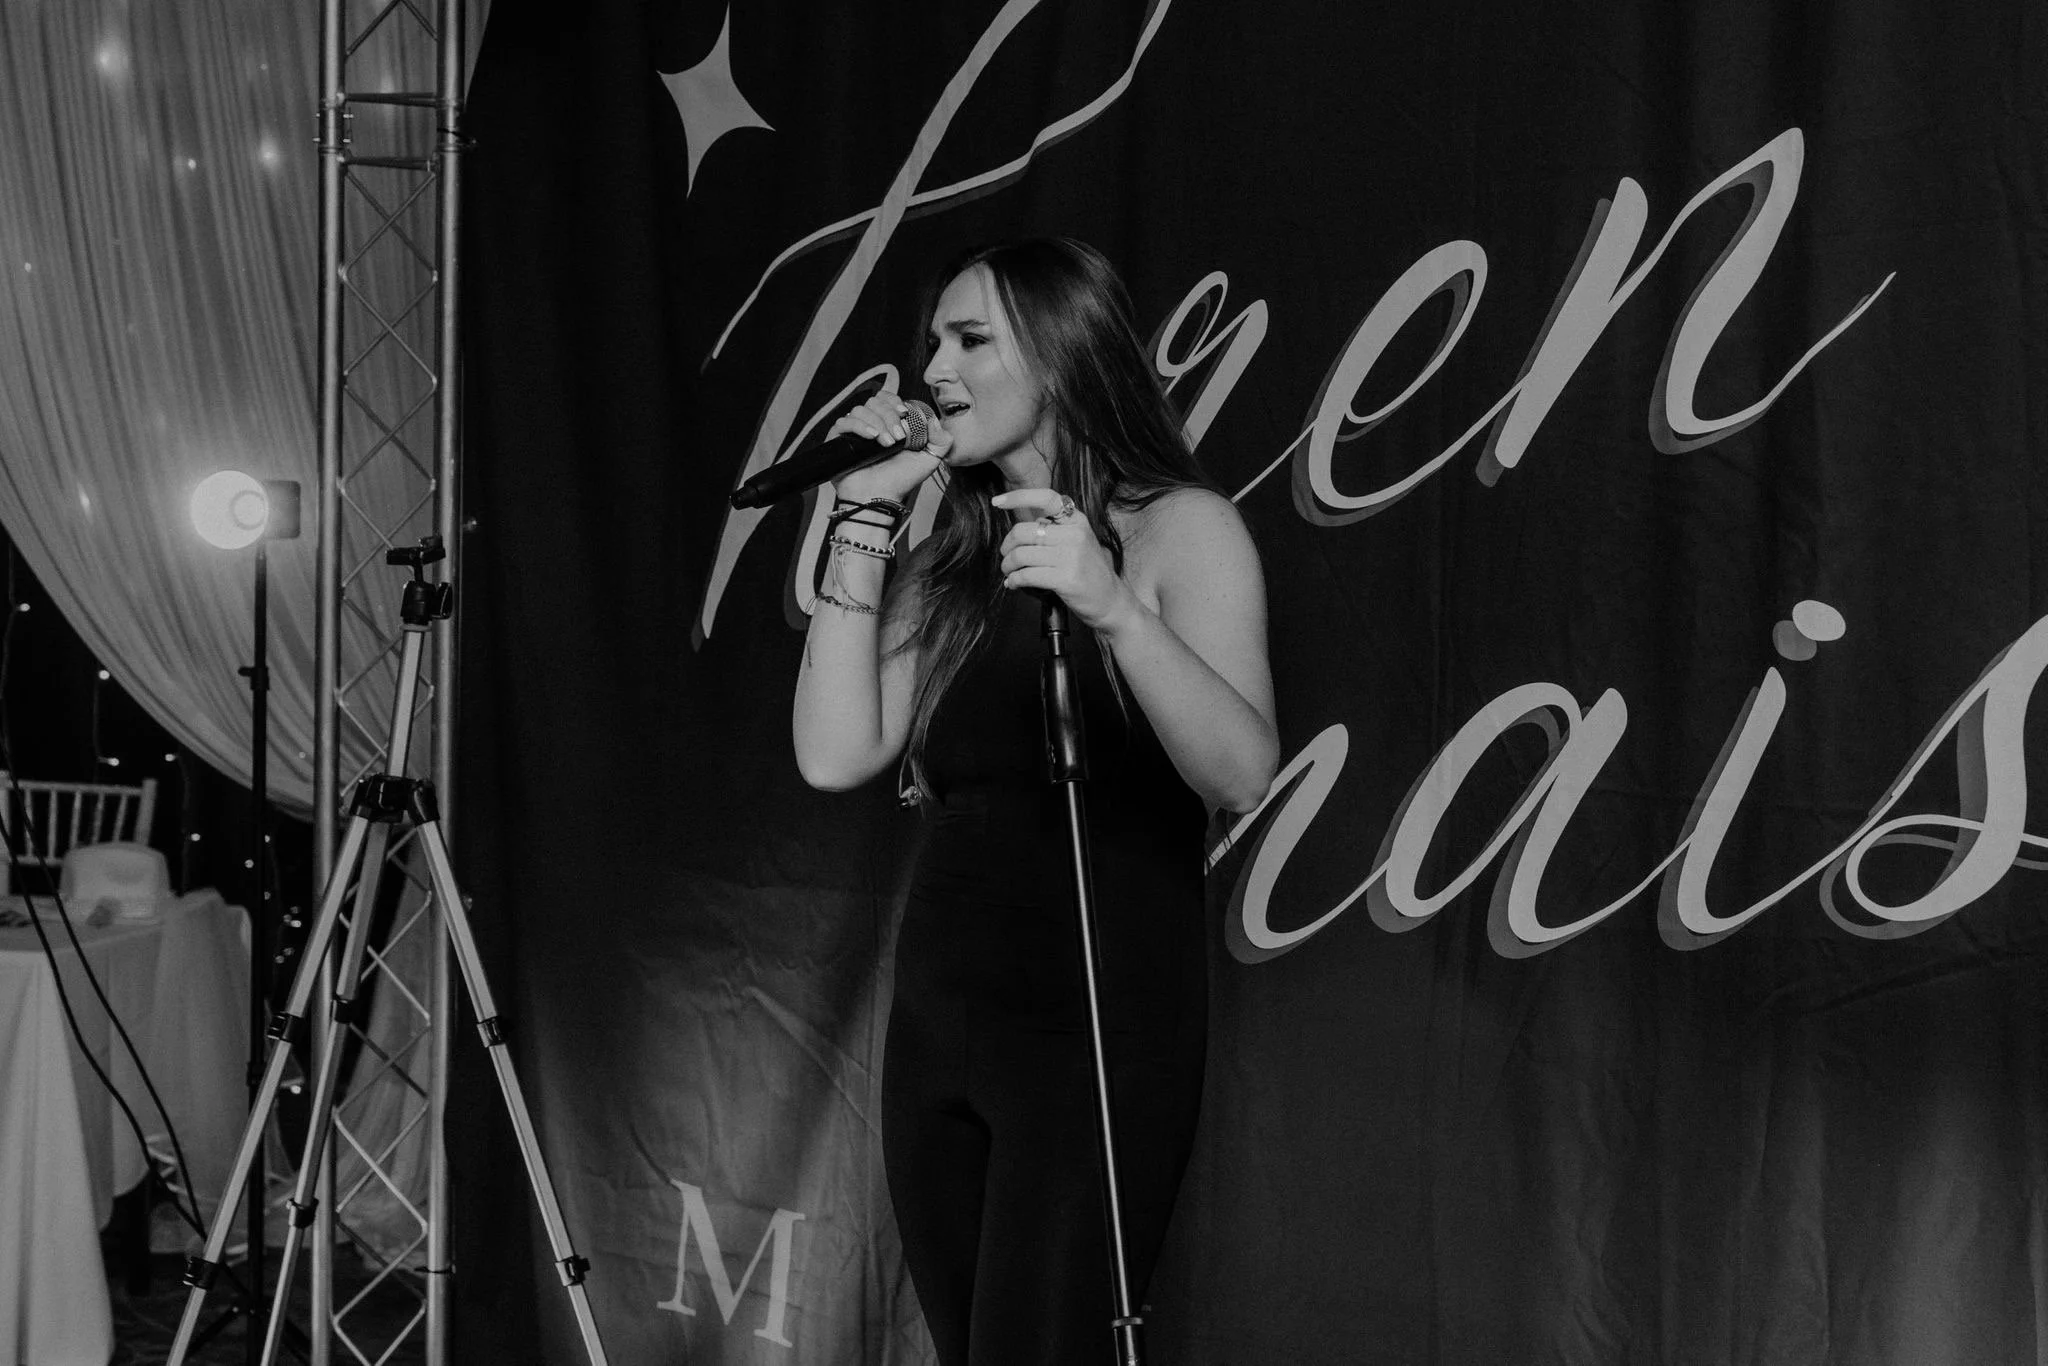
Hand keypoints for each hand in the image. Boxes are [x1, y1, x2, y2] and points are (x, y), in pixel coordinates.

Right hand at [828, 391, 951, 503]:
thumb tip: (934, 420)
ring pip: (860, 409)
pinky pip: (844, 421)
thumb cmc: (901, 481)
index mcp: (888, 424)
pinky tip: (871, 438)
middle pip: (874, 401)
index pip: (886, 398)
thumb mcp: (929, 460)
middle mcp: (869, 425)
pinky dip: (859, 425)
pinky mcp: (838, 440)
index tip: (904, 413)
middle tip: (897, 438)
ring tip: (885, 444)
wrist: (880, 498)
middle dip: (889, 416)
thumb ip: (942, 440)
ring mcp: (853, 432)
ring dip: (877, 423)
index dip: (894, 401)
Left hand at [993, 489, 1142, 632]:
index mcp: (1077, 520)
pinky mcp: (1065, 579)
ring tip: (1009, 572)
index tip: (998, 502)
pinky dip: (1013, 581)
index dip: (1018, 497)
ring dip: (1007, 566)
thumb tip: (1019, 530)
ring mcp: (1071, 556)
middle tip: (1006, 556)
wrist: (1110, 600)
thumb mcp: (1078, 541)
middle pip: (1023, 531)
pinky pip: (1026, 575)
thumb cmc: (1088, 571)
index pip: (1045, 498)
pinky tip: (1013, 584)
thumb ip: (1054, 530)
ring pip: (1021, 555)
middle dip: (1007, 546)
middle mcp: (1075, 534)